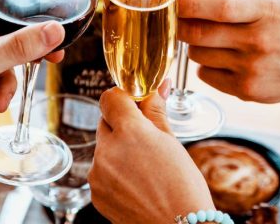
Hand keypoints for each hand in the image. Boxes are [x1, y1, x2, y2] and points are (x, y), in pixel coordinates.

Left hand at [90, 85, 213, 222]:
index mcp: (130, 132)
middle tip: (146, 140)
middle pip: (106, 122)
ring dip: (118, 151)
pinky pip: (101, 171)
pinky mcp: (95, 193)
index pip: (111, 97)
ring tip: (144, 168)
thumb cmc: (184, 189)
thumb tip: (158, 86)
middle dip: (123, 126)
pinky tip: (136, 184)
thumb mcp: (173, 143)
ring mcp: (98, 173)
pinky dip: (114, 173)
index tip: (136, 104)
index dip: (124, 98)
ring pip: (103, 148)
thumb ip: (156, 112)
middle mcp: (108, 150)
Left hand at [179, 0, 279, 106]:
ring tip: (211, 36)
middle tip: (172, 15)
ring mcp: (251, 69)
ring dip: (194, 43)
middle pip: (198, 34)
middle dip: (178, 23)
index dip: (187, 2)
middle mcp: (258, 40)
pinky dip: (206, 65)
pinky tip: (224, 57)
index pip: (218, 6)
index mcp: (265, 9)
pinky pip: (205, 75)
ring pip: (197, 54)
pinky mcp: (246, 91)